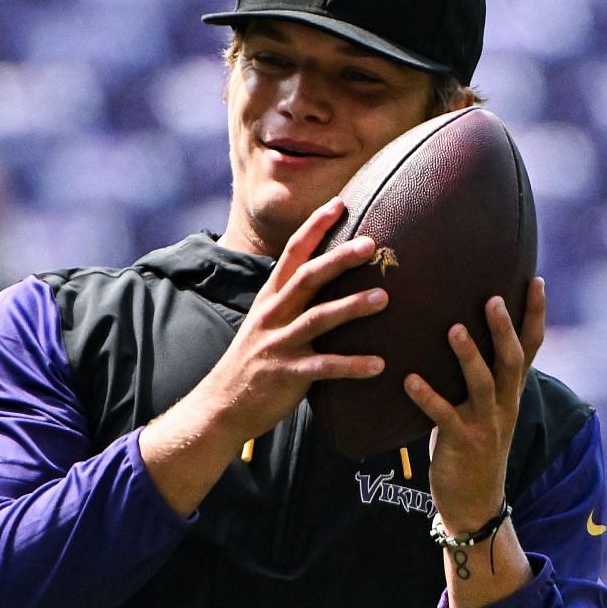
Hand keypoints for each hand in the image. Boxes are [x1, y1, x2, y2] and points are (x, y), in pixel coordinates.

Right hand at [140, 198, 389, 515]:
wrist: (222, 405)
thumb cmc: (254, 362)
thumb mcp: (267, 323)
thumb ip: (293, 302)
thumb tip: (326, 279)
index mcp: (270, 298)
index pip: (292, 253)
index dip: (315, 227)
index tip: (340, 203)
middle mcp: (273, 315)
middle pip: (307, 277)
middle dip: (339, 258)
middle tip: (372, 244)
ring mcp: (278, 343)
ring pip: (317, 318)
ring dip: (351, 306)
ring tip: (384, 298)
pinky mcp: (286, 374)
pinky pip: (323, 367)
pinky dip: (352, 365)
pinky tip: (379, 365)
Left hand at [405, 277, 546, 531]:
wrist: (476, 503)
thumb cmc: (473, 445)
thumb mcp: (484, 407)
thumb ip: (479, 374)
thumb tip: (459, 329)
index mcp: (511, 392)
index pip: (530, 347)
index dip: (536, 315)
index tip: (537, 279)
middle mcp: (504, 404)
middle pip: (510, 360)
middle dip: (504, 328)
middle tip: (492, 297)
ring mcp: (485, 424)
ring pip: (482, 384)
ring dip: (468, 356)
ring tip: (453, 329)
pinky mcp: (461, 442)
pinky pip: (444, 416)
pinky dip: (427, 396)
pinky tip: (409, 379)